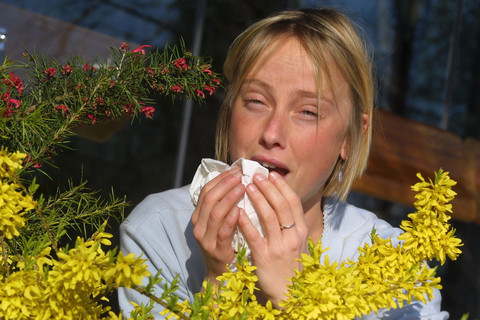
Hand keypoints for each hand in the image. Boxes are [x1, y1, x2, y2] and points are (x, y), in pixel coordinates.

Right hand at [191, 167, 244, 285]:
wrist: (220, 273)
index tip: (235, 170)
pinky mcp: (216, 250)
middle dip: (225, 184)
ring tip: (243, 187)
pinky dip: (230, 220)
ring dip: (229, 198)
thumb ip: (223, 204)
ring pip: (215, 213)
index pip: (205, 190)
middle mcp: (198, 225)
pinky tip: (240, 211)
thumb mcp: (219, 222)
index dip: (220, 178)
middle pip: (209, 198)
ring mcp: (205, 238)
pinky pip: (222, 232)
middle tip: (240, 175)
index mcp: (198, 216)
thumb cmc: (224, 242)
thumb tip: (236, 180)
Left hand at [237, 171, 308, 306]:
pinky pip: (254, 236)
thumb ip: (291, 224)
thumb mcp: (297, 243)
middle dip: (269, 188)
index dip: (282, 187)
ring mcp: (279, 247)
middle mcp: (292, 237)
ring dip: (258, 199)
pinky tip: (238, 212)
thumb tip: (279, 201)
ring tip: (247, 186)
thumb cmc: (290, 265)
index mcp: (301, 231)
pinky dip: (246, 222)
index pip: (293, 203)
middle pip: (282, 206)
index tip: (271, 174)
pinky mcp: (265, 257)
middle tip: (256, 175)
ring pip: (269, 217)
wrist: (289, 292)